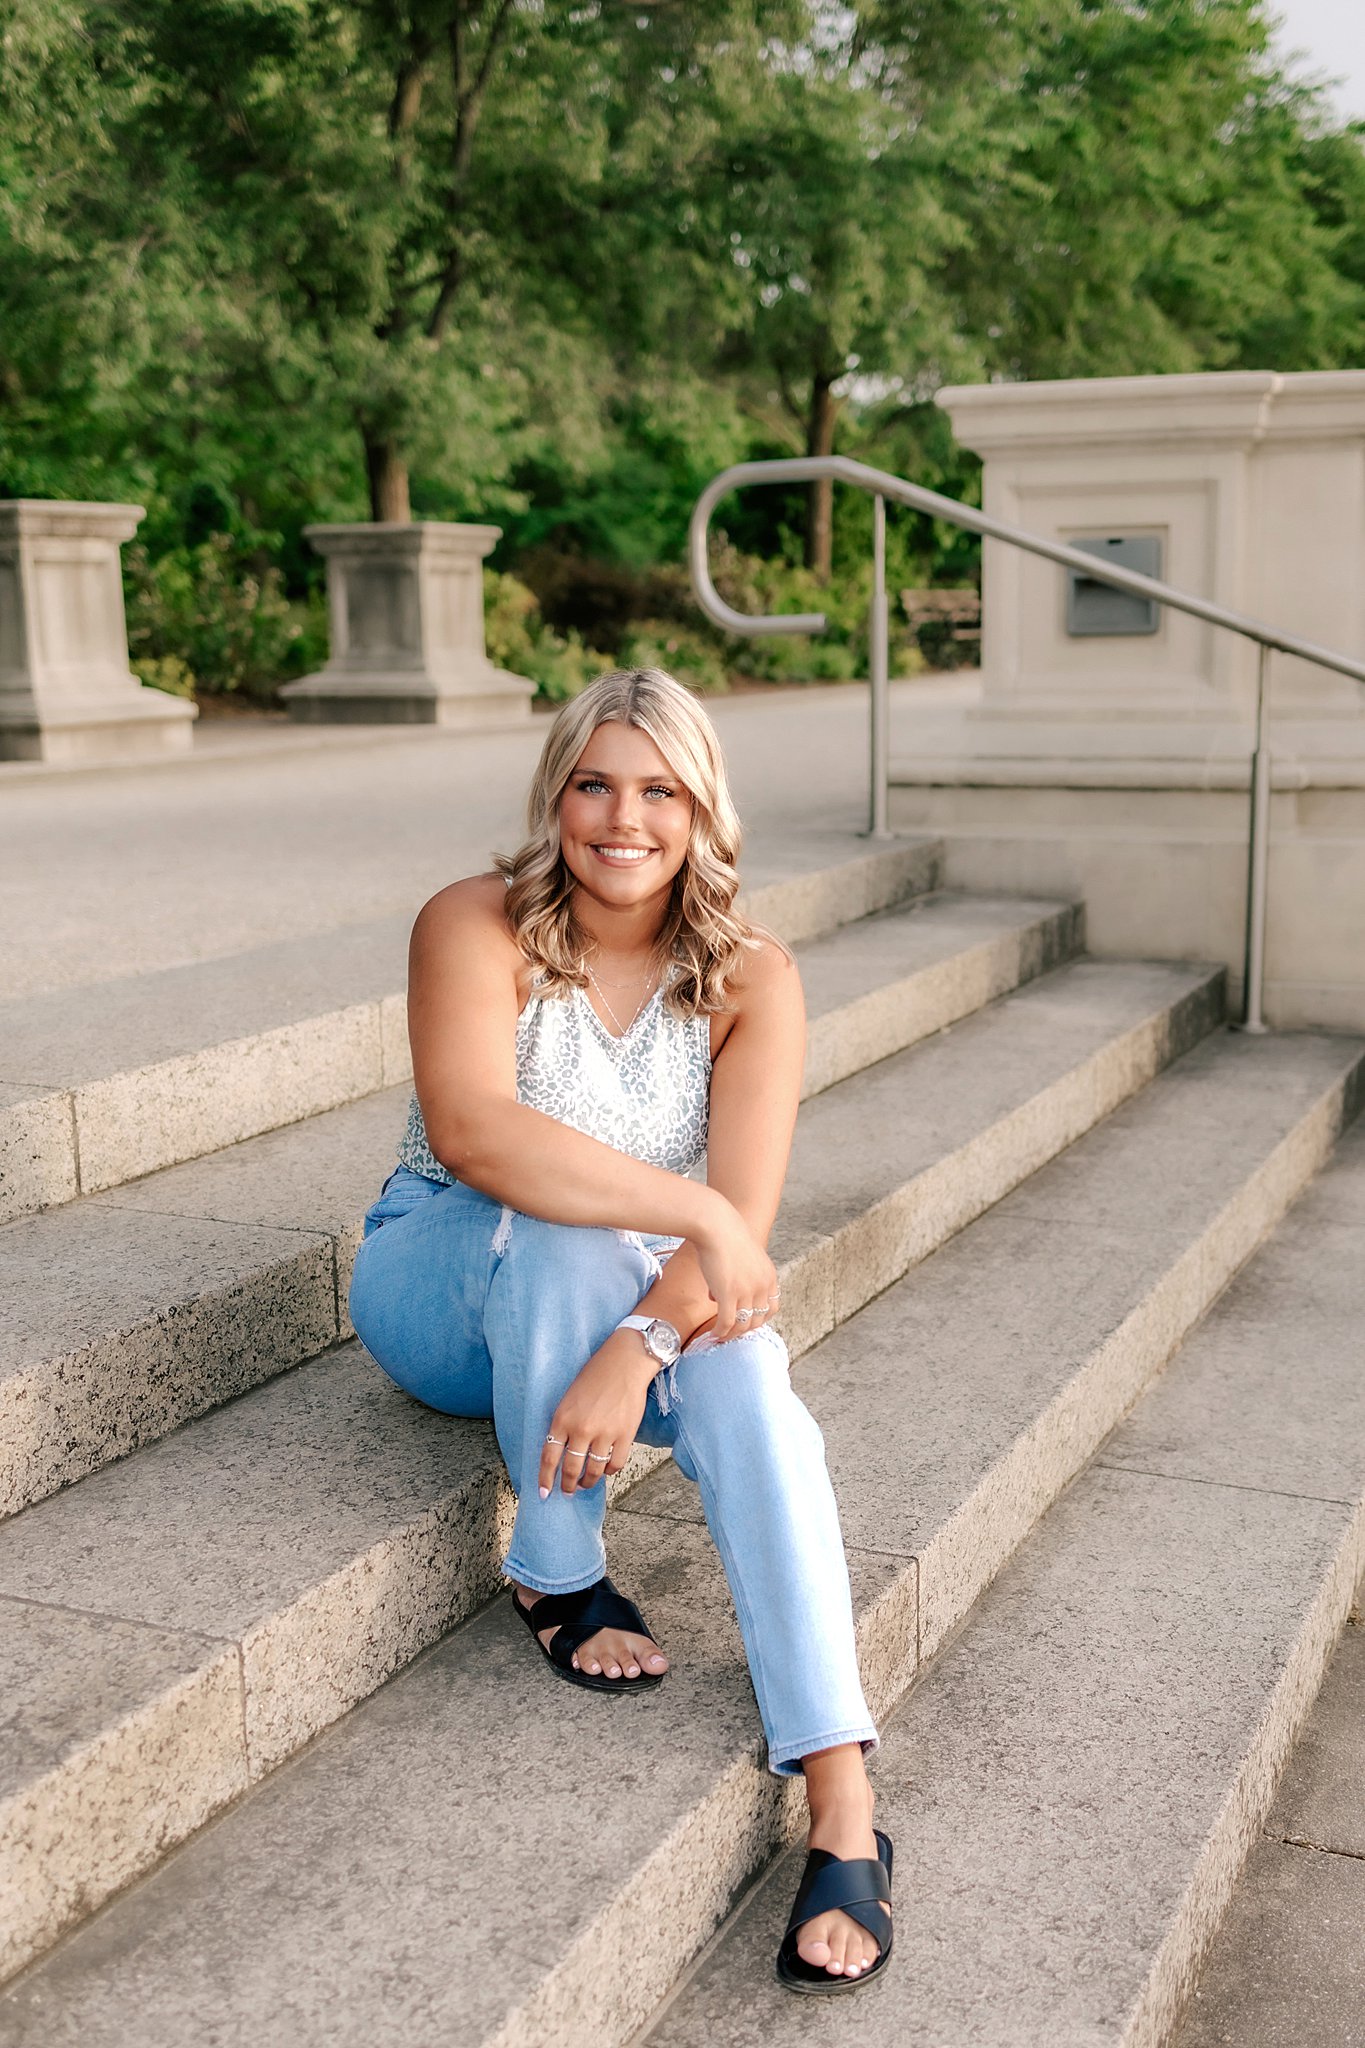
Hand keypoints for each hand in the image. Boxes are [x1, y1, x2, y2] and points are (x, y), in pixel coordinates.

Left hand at [538, 1334, 653, 1497]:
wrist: (623, 1363)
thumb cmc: (595, 1376)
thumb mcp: (569, 1399)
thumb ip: (564, 1425)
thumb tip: (562, 1452)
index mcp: (563, 1418)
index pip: (549, 1457)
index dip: (546, 1479)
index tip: (544, 1493)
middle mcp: (582, 1429)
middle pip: (571, 1469)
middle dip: (567, 1485)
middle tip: (567, 1492)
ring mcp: (605, 1434)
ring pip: (593, 1471)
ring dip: (588, 1482)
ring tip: (586, 1484)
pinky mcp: (625, 1435)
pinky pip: (615, 1464)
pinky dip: (608, 1471)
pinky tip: (605, 1469)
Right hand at [692, 1196, 780, 1343]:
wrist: (717, 1225)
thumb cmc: (724, 1237)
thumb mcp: (741, 1259)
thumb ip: (737, 1278)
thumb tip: (716, 1297)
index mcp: (769, 1276)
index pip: (772, 1308)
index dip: (759, 1318)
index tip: (745, 1321)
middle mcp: (762, 1286)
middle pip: (758, 1320)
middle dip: (744, 1329)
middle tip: (730, 1331)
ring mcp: (747, 1291)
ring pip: (743, 1325)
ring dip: (731, 1334)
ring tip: (720, 1336)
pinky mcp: (729, 1294)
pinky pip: (727, 1322)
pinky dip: (721, 1332)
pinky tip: (713, 1335)